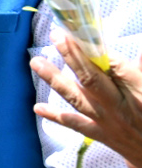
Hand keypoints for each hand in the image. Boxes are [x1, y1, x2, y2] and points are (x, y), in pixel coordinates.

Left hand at [32, 35, 141, 167]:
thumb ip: (141, 69)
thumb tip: (139, 47)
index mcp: (139, 92)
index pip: (116, 67)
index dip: (97, 50)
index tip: (80, 33)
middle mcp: (120, 107)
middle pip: (92, 79)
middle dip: (72, 57)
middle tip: (56, 37)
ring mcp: (108, 122)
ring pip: (78, 99)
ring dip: (55, 79)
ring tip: (36, 62)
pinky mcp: (101, 135)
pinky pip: (75, 124)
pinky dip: (56, 116)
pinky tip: (37, 107)